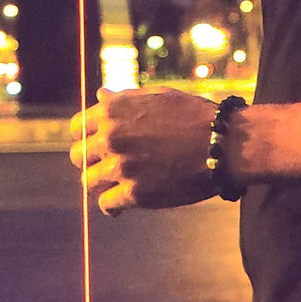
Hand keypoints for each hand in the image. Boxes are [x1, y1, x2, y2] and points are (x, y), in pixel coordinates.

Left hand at [68, 87, 218, 214]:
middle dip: (91, 161)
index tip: (96, 145)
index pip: (77, 127)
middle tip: (106, 167)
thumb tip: (99, 95)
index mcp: (113, 111)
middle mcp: (111, 137)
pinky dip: (112, 206)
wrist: (223, 143)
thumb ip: (124, 99)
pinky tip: (119, 205)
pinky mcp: (135, 193)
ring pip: (88, 182)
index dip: (86, 137)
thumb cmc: (193, 116)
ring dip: (100, 184)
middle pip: (78, 156)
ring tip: (114, 186)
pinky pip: (106, 204)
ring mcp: (122, 166)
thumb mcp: (156, 96)